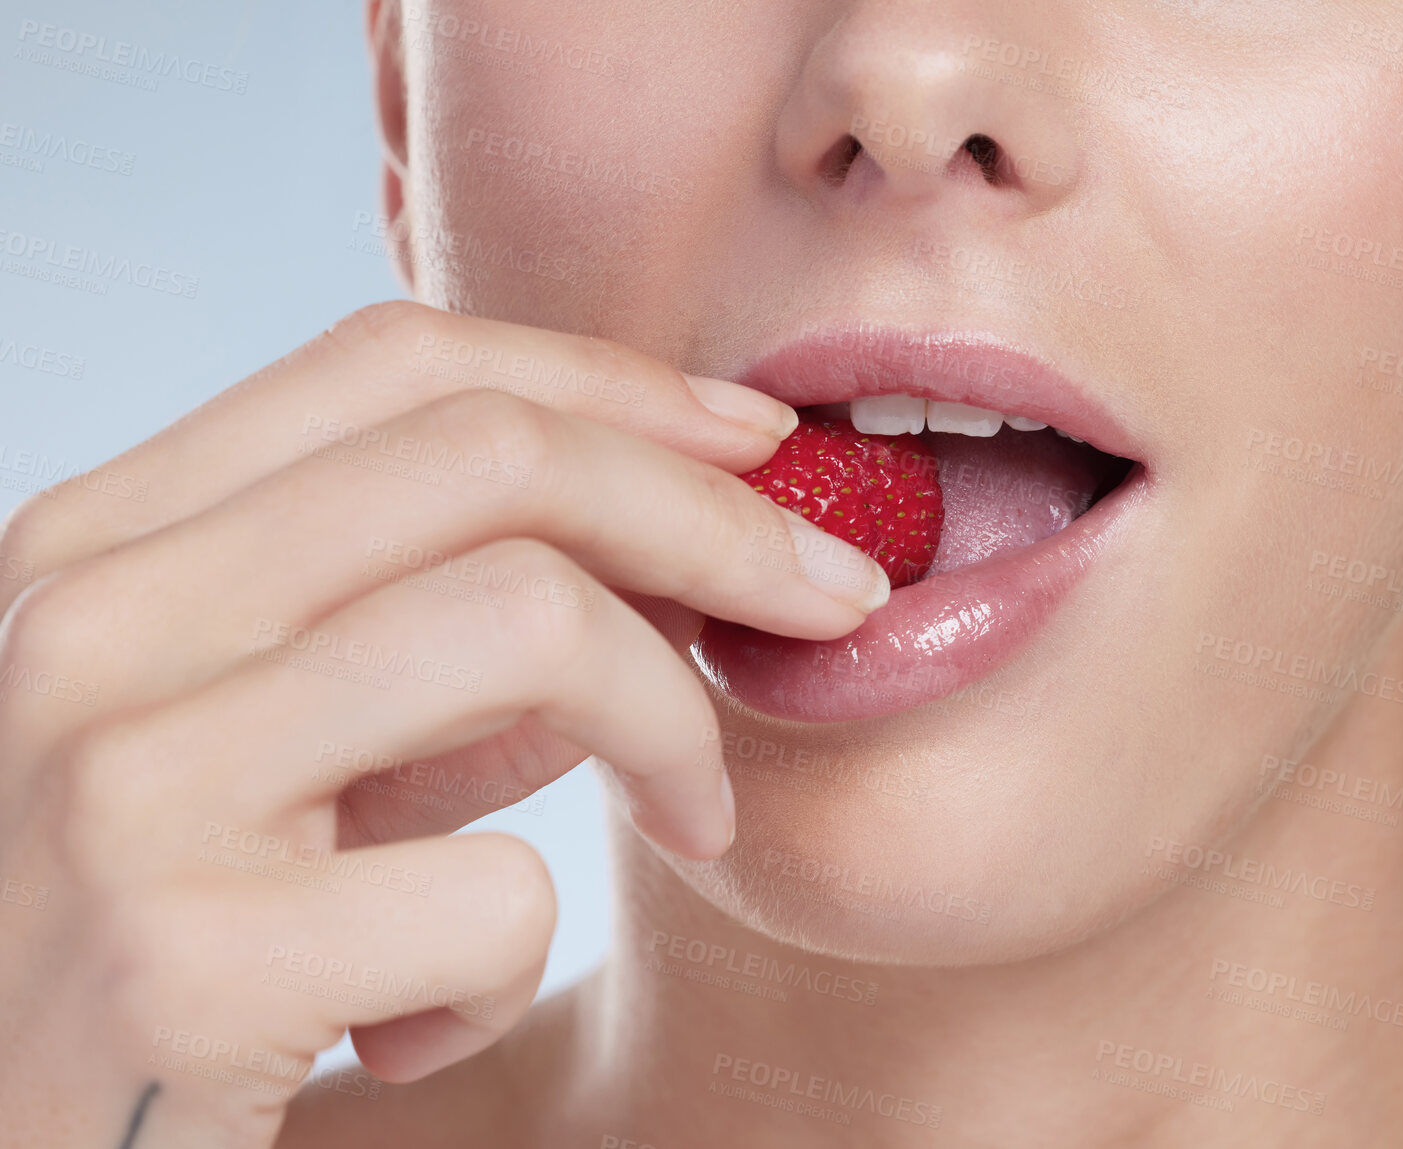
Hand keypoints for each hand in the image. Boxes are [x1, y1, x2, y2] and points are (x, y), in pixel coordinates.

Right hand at [0, 302, 887, 1147]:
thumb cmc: (167, 962)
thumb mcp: (293, 762)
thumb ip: (434, 647)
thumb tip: (665, 562)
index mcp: (103, 547)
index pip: (397, 364)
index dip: (615, 381)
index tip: (759, 441)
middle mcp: (91, 625)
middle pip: (490, 453)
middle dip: (717, 517)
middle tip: (839, 599)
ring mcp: (122, 780)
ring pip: (527, 622)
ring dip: (674, 727)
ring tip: (692, 818)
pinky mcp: (179, 958)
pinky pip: (494, 894)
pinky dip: (510, 968)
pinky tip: (421, 1030)